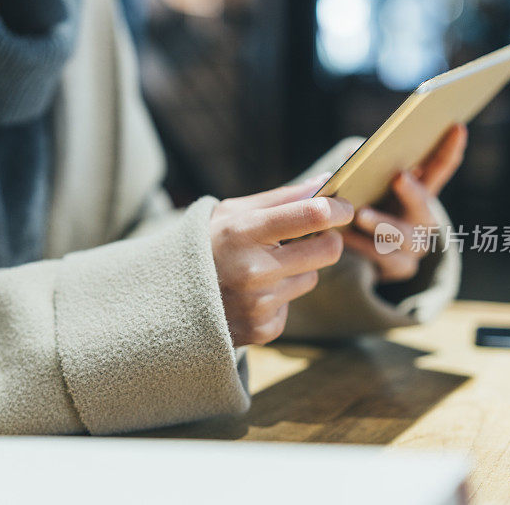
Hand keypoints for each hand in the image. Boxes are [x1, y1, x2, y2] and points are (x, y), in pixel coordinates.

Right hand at [211, 176, 353, 345]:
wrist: (166, 299)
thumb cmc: (204, 246)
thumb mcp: (231, 213)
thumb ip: (279, 198)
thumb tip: (326, 181)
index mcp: (244, 232)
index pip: (312, 215)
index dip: (338, 209)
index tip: (342, 207)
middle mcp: (255, 270)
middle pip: (327, 251)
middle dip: (327, 240)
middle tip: (313, 235)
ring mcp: (260, 304)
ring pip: (310, 278)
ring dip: (296, 271)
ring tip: (261, 269)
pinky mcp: (263, 329)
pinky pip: (292, 305)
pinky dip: (278, 298)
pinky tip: (251, 294)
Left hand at [343, 124, 467, 282]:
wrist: (362, 255)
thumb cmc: (367, 207)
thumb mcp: (370, 188)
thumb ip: (368, 170)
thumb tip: (354, 153)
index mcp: (420, 193)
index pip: (440, 168)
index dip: (450, 148)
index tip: (456, 127)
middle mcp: (423, 219)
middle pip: (424, 207)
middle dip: (412, 192)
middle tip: (398, 177)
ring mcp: (414, 246)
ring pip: (403, 237)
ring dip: (382, 223)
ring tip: (360, 214)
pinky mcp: (399, 268)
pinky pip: (382, 258)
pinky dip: (362, 245)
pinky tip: (344, 236)